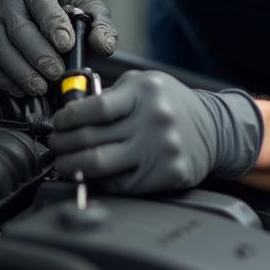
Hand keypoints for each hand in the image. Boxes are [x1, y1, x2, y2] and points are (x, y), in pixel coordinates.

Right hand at [0, 0, 116, 96]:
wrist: (29, 8)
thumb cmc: (62, 8)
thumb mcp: (86, 6)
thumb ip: (100, 24)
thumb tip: (104, 46)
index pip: (42, 2)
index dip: (53, 24)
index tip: (67, 44)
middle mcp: (9, 1)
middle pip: (19, 30)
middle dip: (39, 55)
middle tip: (57, 73)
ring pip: (1, 50)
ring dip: (22, 73)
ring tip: (42, 87)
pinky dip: (5, 81)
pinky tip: (23, 90)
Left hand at [48, 70, 262, 194]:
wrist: (214, 128)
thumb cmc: (171, 104)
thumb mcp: (145, 84)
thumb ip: (111, 94)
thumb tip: (71, 113)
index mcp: (145, 92)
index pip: (93, 108)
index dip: (66, 118)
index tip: (58, 123)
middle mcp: (153, 120)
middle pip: (89, 138)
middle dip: (62, 144)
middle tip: (54, 146)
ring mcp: (160, 150)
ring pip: (98, 165)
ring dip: (71, 166)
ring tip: (64, 163)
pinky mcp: (166, 175)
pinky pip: (119, 185)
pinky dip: (99, 182)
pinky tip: (92, 176)